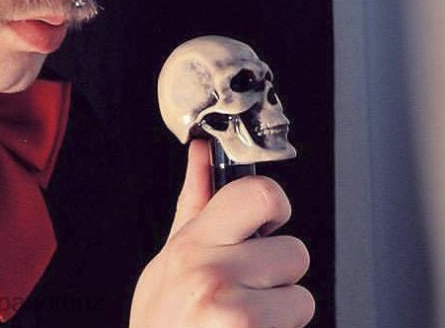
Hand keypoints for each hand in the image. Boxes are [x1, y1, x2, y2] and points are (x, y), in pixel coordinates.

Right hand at [129, 139, 314, 327]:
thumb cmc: (162, 323)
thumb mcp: (168, 260)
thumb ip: (193, 203)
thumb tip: (201, 153)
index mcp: (193, 244)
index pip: (260, 194)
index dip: (275, 205)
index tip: (268, 222)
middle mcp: (214, 276)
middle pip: (294, 252)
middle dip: (278, 276)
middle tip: (248, 290)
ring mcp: (236, 317)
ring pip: (302, 301)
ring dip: (282, 317)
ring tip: (244, 325)